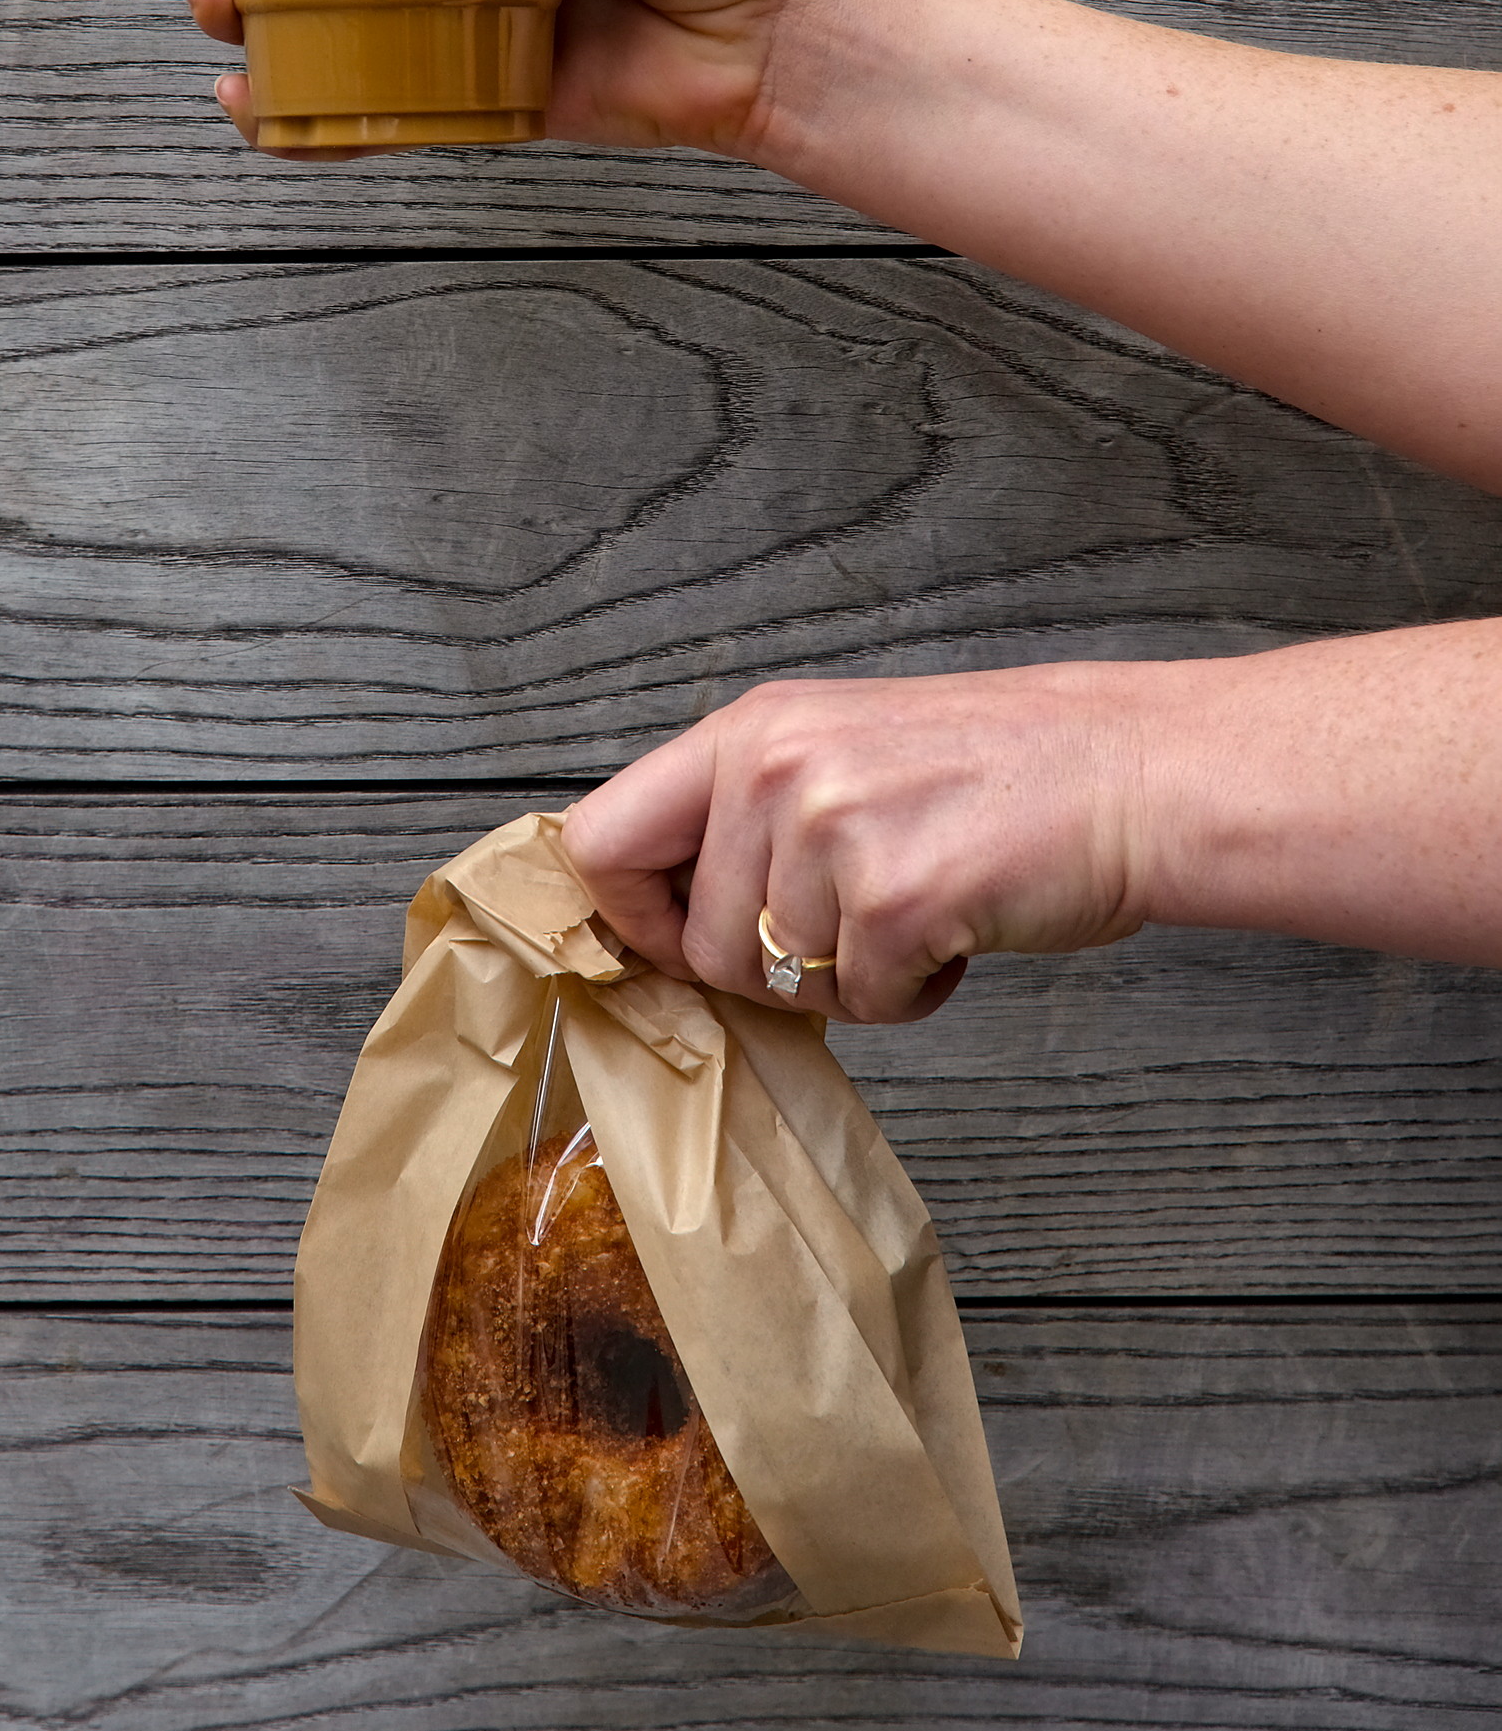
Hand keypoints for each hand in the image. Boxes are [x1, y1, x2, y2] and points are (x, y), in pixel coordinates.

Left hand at [561, 670, 1148, 1023]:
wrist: (1131, 772)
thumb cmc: (994, 776)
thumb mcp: (839, 751)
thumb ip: (746, 815)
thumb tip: (655, 915)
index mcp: (748, 729)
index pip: (599, 841)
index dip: (632, 917)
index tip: (685, 942)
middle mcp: (773, 767)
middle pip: (696, 943)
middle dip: (771, 970)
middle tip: (855, 928)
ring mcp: (831, 828)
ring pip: (778, 983)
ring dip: (853, 979)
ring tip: (921, 911)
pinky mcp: (894, 895)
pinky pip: (864, 1001)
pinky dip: (914, 994)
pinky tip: (958, 932)